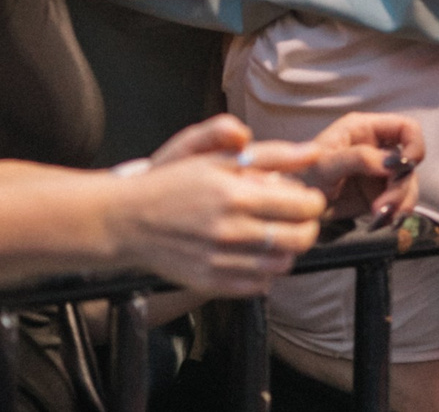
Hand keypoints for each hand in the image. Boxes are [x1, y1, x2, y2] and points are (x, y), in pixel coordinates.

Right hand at [109, 118, 330, 295]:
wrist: (125, 220)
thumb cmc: (172, 183)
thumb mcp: (218, 156)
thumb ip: (270, 153)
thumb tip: (312, 153)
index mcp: (236, 195)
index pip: (303, 206)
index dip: (313, 201)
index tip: (306, 198)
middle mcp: (229, 231)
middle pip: (299, 238)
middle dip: (308, 227)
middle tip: (299, 220)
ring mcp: (218, 260)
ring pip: (281, 265)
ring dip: (287, 251)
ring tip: (275, 236)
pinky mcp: (207, 282)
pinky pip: (255, 286)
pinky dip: (263, 273)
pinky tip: (254, 256)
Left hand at [286, 113, 422, 224]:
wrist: (287, 212)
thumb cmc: (299, 179)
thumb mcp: (324, 165)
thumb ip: (358, 158)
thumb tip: (392, 162)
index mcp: (365, 130)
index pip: (406, 128)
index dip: (414, 144)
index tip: (408, 166)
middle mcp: (376, 148)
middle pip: (410, 161)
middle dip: (402, 184)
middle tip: (385, 205)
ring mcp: (378, 173)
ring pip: (407, 183)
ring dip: (401, 201)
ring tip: (382, 217)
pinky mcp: (377, 194)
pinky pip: (398, 201)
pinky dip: (394, 211)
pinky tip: (381, 220)